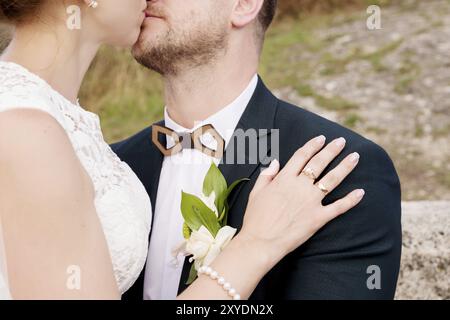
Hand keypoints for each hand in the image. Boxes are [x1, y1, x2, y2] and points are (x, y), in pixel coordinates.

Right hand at [239, 136, 364, 267]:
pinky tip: (361, 192)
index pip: (301, 156)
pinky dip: (351, 200)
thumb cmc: (255, 218)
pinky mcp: (318, 217)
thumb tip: (275, 161)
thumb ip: (267, 175)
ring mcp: (311, 201)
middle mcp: (300, 186)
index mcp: (284, 178)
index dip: (312, 145)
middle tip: (342, 141)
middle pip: (319, 163)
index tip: (321, 139)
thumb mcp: (256, 192)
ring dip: (345, 167)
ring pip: (332, 180)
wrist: (261, 241)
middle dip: (332, 150)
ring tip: (355, 157)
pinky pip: (338, 207)